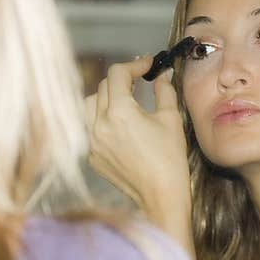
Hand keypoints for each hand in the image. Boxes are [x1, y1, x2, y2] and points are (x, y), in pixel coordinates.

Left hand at [84, 56, 192, 246]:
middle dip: (122, 80)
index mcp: (120, 112)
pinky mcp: (92, 156)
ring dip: (105, 98)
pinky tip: (121, 127)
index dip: (134, 64)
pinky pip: (91, 128)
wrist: (160, 195)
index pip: (117, 74)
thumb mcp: (171, 119)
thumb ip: (164, 91)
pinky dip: (102, 121)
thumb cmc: (170, 159)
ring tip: (124, 102)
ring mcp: (92, 141)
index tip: (148, 64)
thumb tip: (163, 75)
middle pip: (103, 86)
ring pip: (89, 105)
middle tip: (139, 81)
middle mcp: (99, 124)